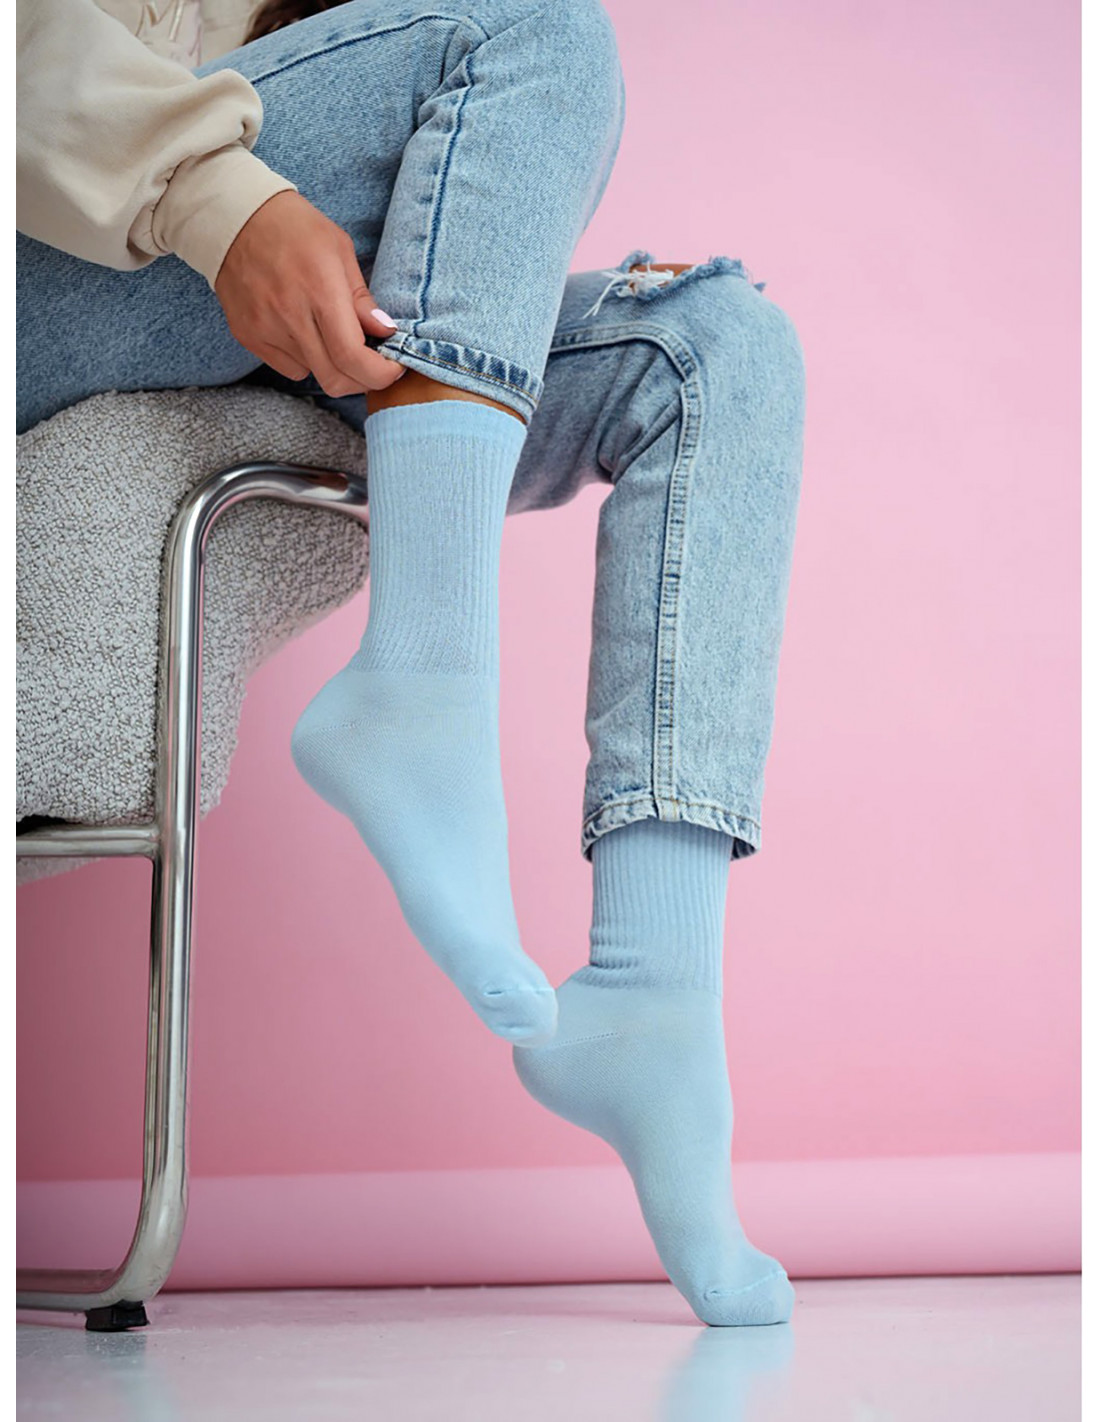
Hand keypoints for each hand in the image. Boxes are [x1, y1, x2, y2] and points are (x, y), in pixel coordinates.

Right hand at [214, 191, 406, 396]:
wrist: (235, 216)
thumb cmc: (295, 228)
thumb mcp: (339, 250)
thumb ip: (362, 298)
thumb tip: (387, 333)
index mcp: (320, 290)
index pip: (352, 357)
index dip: (380, 374)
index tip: (393, 368)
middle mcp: (290, 315)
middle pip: (335, 379)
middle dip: (362, 379)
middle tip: (371, 363)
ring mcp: (265, 329)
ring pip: (313, 374)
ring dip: (333, 365)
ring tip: (331, 334)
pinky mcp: (248, 336)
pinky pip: (288, 367)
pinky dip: (305, 360)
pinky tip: (303, 331)